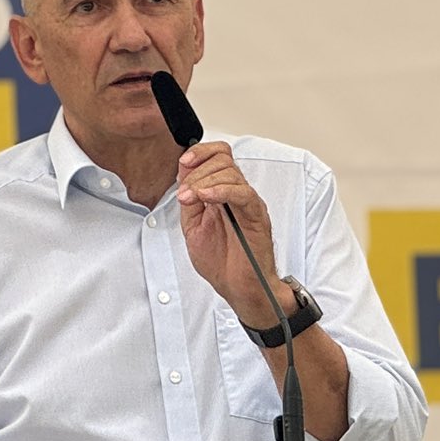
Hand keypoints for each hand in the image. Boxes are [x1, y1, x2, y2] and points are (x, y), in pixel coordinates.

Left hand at [176, 142, 285, 324]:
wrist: (239, 287)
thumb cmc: (222, 262)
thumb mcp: (193, 226)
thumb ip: (189, 200)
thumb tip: (184, 174)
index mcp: (223, 193)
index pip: (218, 155)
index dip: (200, 152)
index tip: (183, 163)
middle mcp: (237, 194)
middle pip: (223, 158)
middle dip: (198, 171)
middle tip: (185, 193)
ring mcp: (248, 203)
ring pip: (231, 172)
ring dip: (204, 181)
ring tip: (191, 199)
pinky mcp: (256, 216)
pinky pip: (242, 193)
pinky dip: (222, 190)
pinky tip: (206, 198)